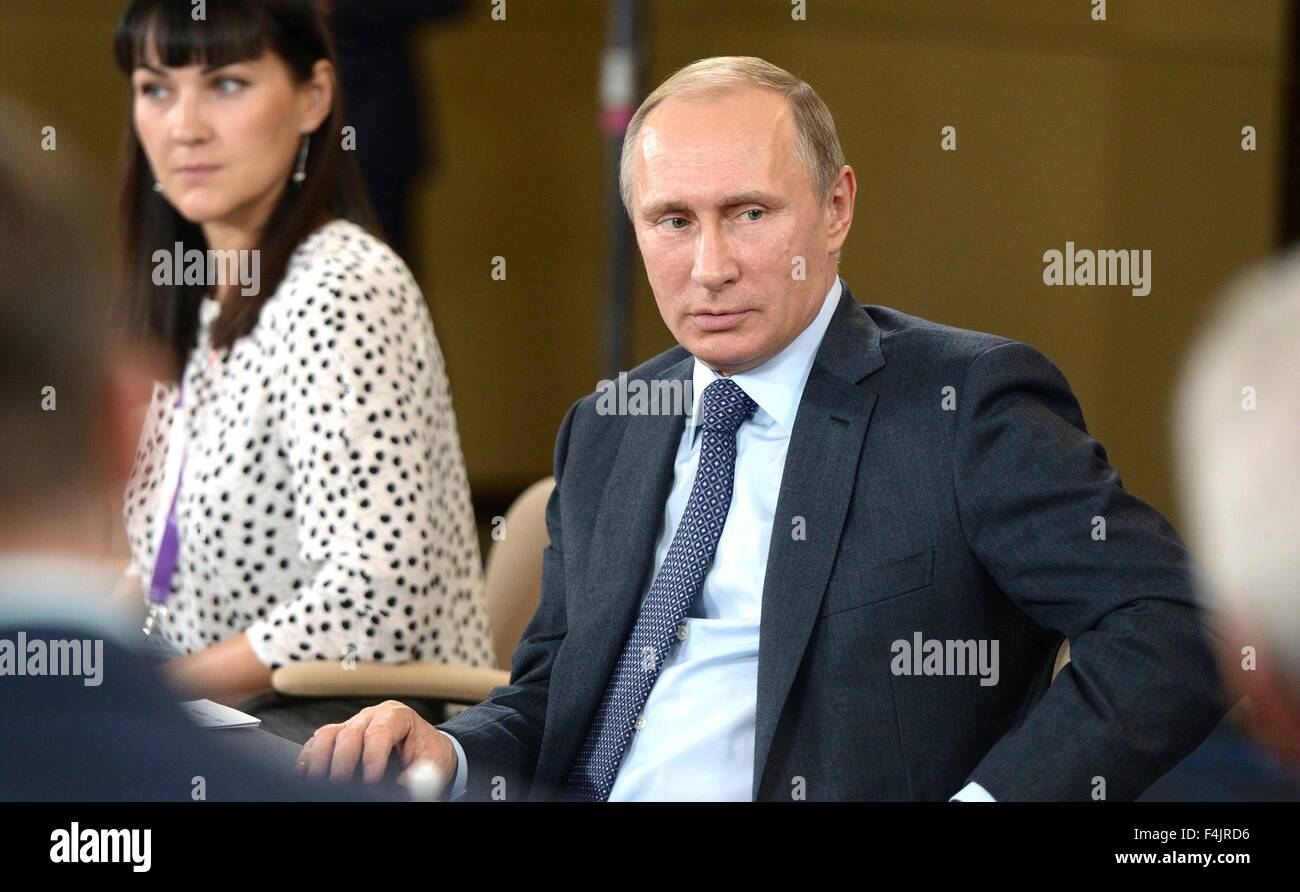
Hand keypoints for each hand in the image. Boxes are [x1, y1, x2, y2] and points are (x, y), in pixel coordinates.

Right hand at [297, 700, 455, 785]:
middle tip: (341, 783)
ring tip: (318, 779)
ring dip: (320, 757)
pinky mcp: (339, 736)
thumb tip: (398, 787)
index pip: (380, 731)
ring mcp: (353, 724)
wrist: (425, 749)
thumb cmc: (428, 754)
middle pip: (351, 732)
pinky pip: (318, 742)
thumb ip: (416, 776)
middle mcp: (372, 716)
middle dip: (344, 760)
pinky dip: (309, 756)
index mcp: (398, 716)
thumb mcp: (430, 764)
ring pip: (329, 734)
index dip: (373, 757)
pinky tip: (305, 773)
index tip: (372, 781)